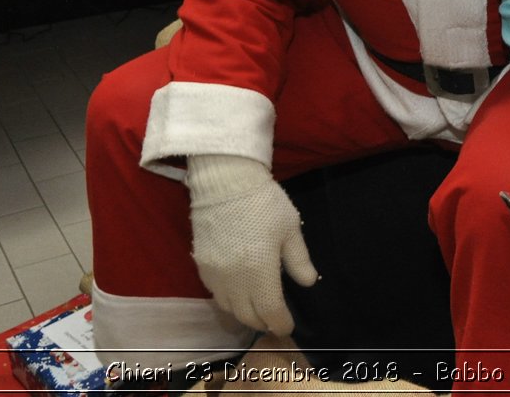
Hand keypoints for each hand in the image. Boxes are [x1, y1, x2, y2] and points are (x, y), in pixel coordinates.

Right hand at [184, 155, 318, 334]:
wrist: (225, 182)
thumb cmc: (264, 202)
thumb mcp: (290, 229)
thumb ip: (299, 260)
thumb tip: (308, 282)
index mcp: (260, 272)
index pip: (270, 311)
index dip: (280, 323)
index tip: (288, 326)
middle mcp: (234, 280)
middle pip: (247, 315)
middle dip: (263, 322)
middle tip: (274, 320)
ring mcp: (214, 274)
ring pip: (229, 308)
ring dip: (244, 314)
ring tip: (257, 310)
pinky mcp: (201, 265)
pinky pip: (215, 294)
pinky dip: (228, 301)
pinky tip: (238, 293)